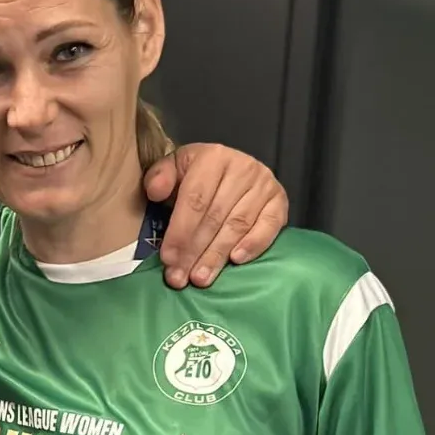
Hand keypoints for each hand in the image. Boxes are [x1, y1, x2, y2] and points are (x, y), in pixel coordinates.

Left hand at [143, 143, 288, 288]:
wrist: (228, 167)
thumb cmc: (196, 173)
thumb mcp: (173, 168)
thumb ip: (159, 177)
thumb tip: (155, 192)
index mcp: (213, 157)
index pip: (195, 200)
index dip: (180, 231)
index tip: (168, 258)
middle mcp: (243, 167)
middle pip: (215, 216)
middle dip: (194, 250)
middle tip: (180, 277)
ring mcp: (264, 184)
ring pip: (237, 226)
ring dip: (217, 255)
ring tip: (201, 278)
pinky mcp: (280, 200)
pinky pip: (269, 226)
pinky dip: (253, 245)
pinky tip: (236, 261)